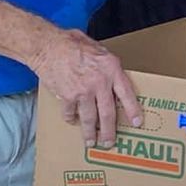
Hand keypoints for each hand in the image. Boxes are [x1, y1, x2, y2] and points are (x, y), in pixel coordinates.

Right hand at [30, 27, 142, 146]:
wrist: (48, 46)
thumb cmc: (72, 43)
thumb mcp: (98, 49)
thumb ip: (108, 66)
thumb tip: (113, 78)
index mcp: (111, 69)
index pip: (127, 93)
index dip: (133, 110)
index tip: (136, 122)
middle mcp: (99, 83)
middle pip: (108, 114)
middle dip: (109, 131)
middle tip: (109, 142)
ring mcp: (83, 92)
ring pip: (90, 119)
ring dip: (90, 133)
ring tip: (91, 141)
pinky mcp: (68, 97)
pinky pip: (71, 114)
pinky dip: (71, 118)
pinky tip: (72, 120)